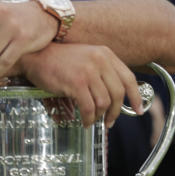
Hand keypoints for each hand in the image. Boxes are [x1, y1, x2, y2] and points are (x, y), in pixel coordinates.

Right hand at [19, 43, 141, 127]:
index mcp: (105, 54)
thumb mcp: (87, 58)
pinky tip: (85, 121)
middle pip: (118, 93)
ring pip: (104, 102)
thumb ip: (103, 71)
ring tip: (93, 120)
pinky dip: (89, 118)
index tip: (138, 109)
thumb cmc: (59, 60)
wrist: (36, 56)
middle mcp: (100, 60)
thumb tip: (116, 95)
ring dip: (100, 116)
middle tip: (110, 121)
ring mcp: (88, 71)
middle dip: (116, 111)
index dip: (135, 97)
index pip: (128, 78)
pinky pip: (89, 107)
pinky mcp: (76, 83)